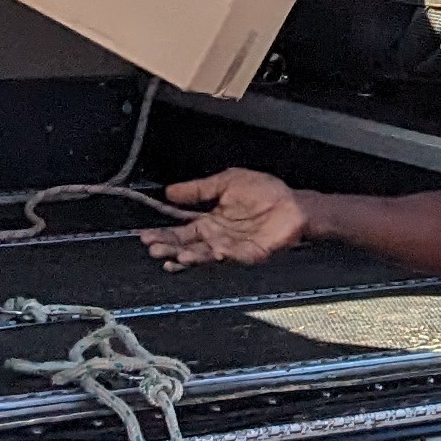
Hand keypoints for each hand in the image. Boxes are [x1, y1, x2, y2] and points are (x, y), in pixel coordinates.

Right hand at [141, 167, 306, 268]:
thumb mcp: (226, 182)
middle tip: (153, 249)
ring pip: (204, 255)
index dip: (163, 234)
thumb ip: (198, 189)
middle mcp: (216, 237)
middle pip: (187, 246)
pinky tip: (210, 253)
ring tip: (175, 257)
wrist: (294, 204)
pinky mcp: (248, 254)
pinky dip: (219, 256)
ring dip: (189, 258)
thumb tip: (169, 191)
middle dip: (169, 248)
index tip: (145, 236)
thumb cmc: (265, 192)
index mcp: (209, 220)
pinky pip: (230, 257)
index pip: (180, 230)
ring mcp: (231, 248)